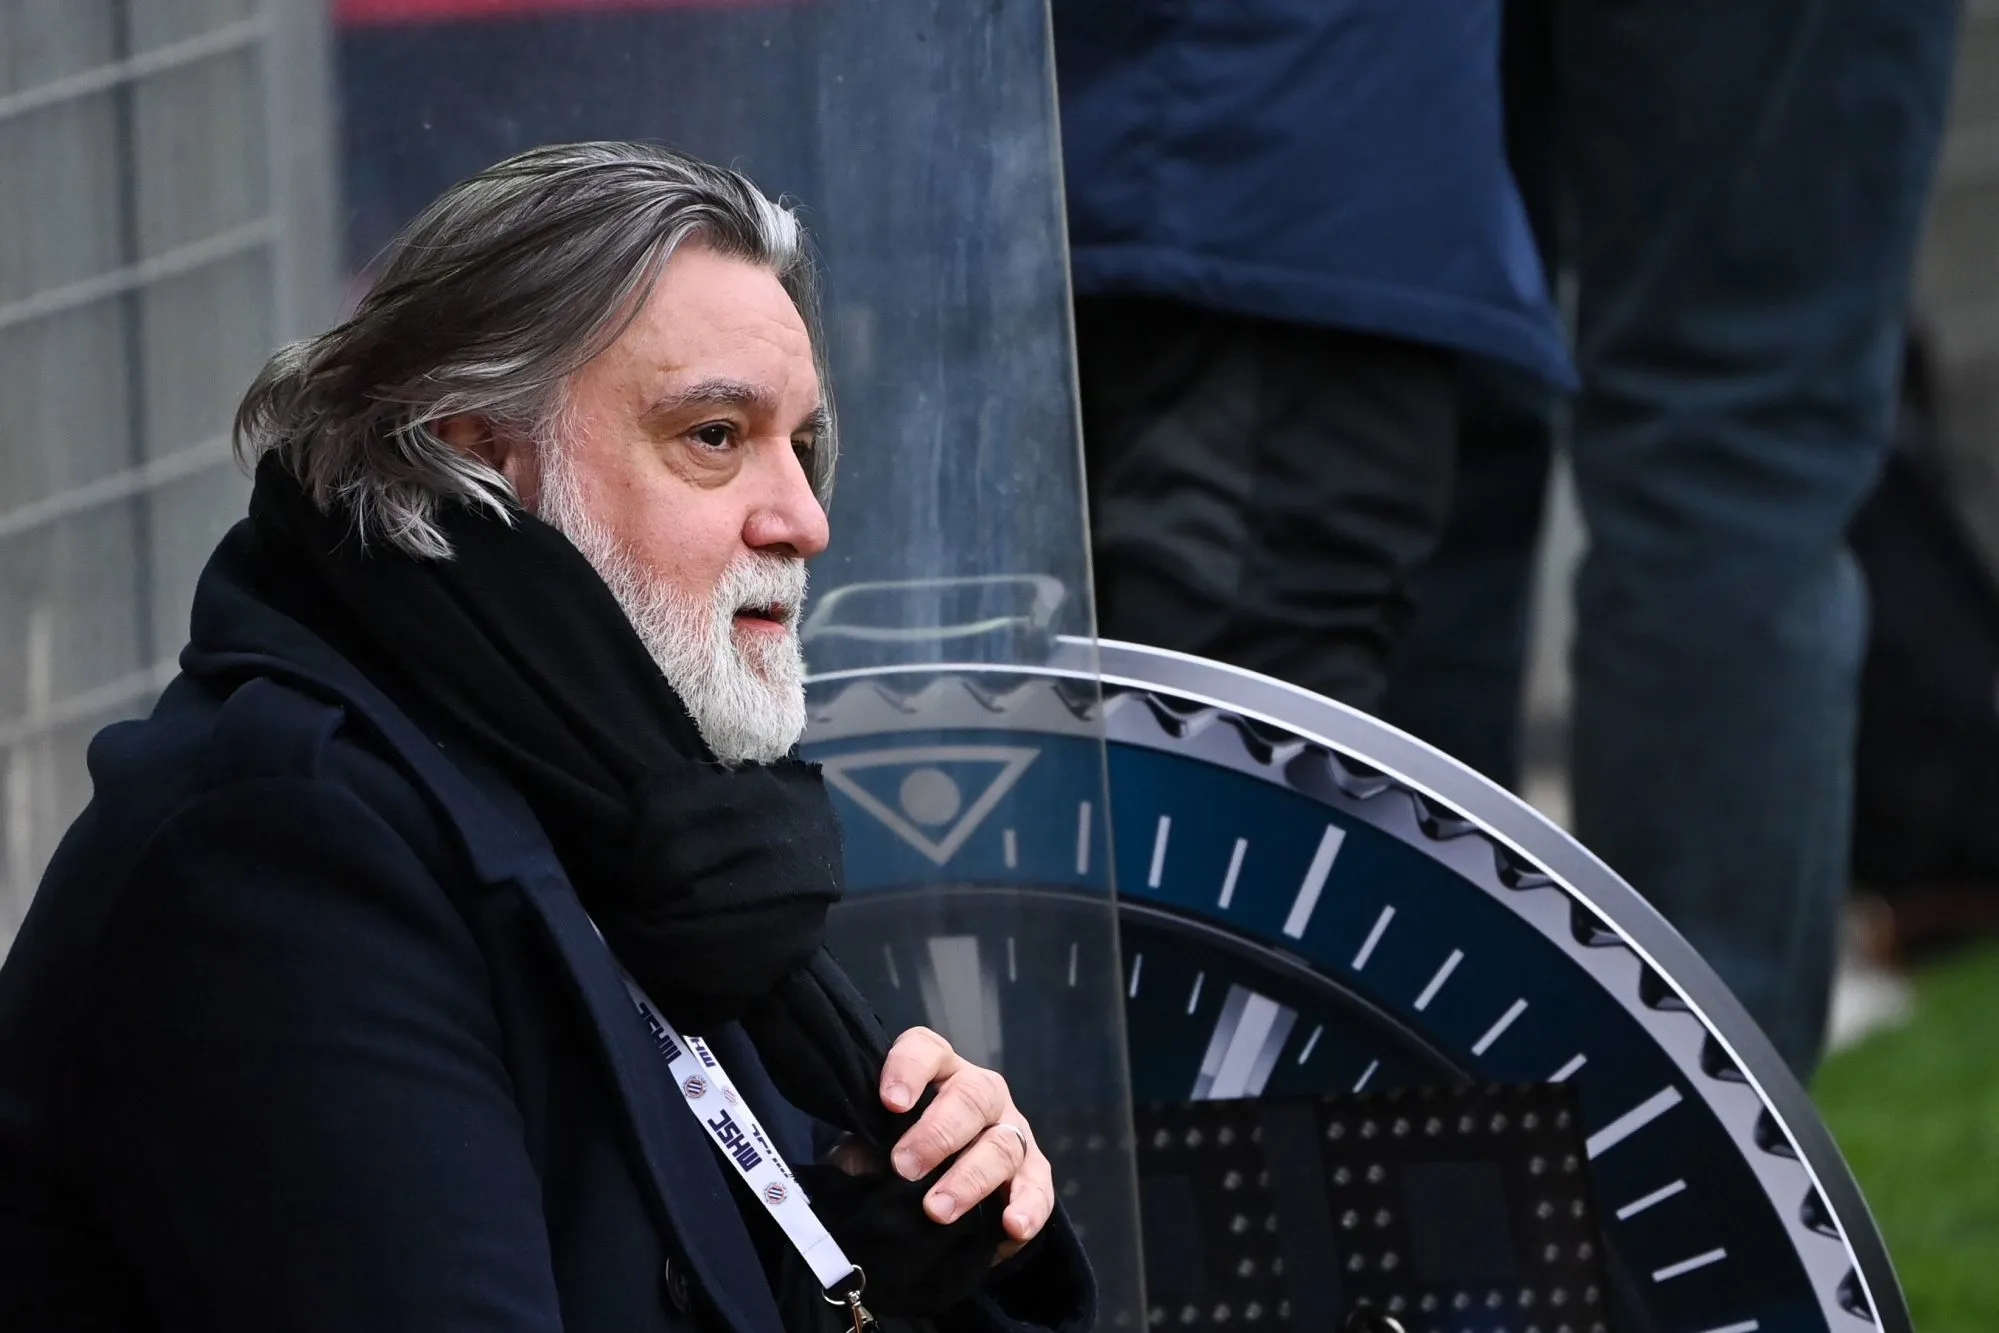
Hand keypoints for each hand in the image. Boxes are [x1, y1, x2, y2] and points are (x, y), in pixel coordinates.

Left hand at [878, 1026, 1053, 1261]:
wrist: (928, 1204)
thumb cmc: (893, 1162)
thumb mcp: (870, 1151)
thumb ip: (865, 1150)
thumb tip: (861, 1164)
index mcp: (938, 1073)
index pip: (926, 1051)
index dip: (909, 1070)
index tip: (891, 1102)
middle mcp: (981, 1094)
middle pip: (973, 1096)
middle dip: (938, 1133)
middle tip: (905, 1168)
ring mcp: (1012, 1131)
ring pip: (1003, 1144)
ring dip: (970, 1179)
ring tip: (936, 1210)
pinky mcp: (1033, 1173)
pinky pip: (1038, 1187)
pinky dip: (1028, 1207)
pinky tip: (1012, 1225)